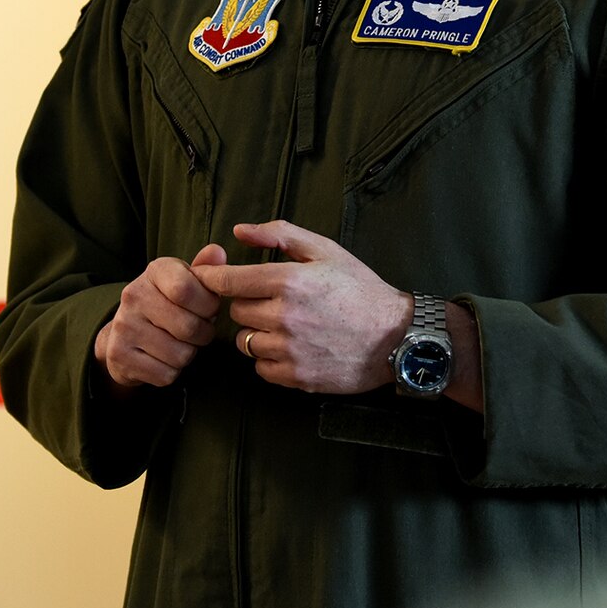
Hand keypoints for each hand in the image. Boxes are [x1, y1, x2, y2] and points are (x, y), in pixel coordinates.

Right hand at [93, 244, 226, 392]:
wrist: (123, 333)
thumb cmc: (167, 303)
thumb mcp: (186, 280)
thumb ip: (206, 269)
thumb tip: (218, 252)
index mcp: (155, 271)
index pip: (187, 290)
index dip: (209, 306)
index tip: (209, 309)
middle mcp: (133, 295)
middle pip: (189, 327)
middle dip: (204, 334)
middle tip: (198, 331)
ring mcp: (123, 326)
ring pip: (180, 355)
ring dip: (188, 354)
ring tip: (179, 343)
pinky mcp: (119, 356)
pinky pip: (166, 374)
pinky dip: (172, 371)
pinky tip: (163, 358)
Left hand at [193, 221, 409, 393]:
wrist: (395, 337)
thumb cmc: (361, 290)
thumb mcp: (326, 250)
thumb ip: (280, 235)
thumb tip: (239, 231)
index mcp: (290, 281)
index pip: (229, 281)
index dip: (214, 278)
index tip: (210, 278)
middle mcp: (284, 316)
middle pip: (236, 311)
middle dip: (250, 304)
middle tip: (275, 301)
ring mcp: (289, 349)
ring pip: (245, 341)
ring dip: (258, 332)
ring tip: (285, 326)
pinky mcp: (296, 376)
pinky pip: (260, 367)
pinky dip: (269, 358)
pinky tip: (291, 347)